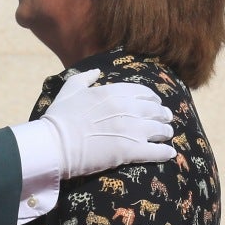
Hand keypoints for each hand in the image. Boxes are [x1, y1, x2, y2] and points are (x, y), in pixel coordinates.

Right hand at [37, 70, 175, 178]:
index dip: (151, 97)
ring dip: (166, 131)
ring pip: (159, 129)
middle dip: (162, 113)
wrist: (55, 144)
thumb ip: (85, 77)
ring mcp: (131, 131)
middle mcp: (127, 109)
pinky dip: (165, 152)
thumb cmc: (60, 117)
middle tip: (166, 117)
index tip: (154, 101)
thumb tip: (97, 71)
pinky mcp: (131, 151)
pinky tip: (170, 153)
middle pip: (154, 109)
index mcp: (113, 93)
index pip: (142, 91)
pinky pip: (157, 151)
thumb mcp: (70, 89)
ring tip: (168, 134)